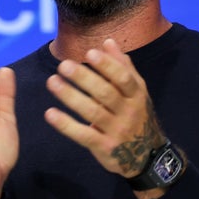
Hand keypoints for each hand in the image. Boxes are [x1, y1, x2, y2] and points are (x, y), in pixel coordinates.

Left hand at [44, 39, 166, 198]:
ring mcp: (117, 131)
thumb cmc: (136, 116)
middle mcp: (129, 112)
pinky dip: (66, 125)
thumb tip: (108, 41)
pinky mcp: (105, 148)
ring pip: (93, 112)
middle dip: (84, 78)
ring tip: (52, 82)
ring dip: (71, 96)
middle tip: (63, 65)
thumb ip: (122, 67)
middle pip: (106, 93)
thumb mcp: (136, 92)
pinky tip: (50, 113)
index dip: (108, 66)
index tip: (90, 52)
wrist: (149, 157)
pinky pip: (84, 135)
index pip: (124, 79)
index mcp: (136, 95)